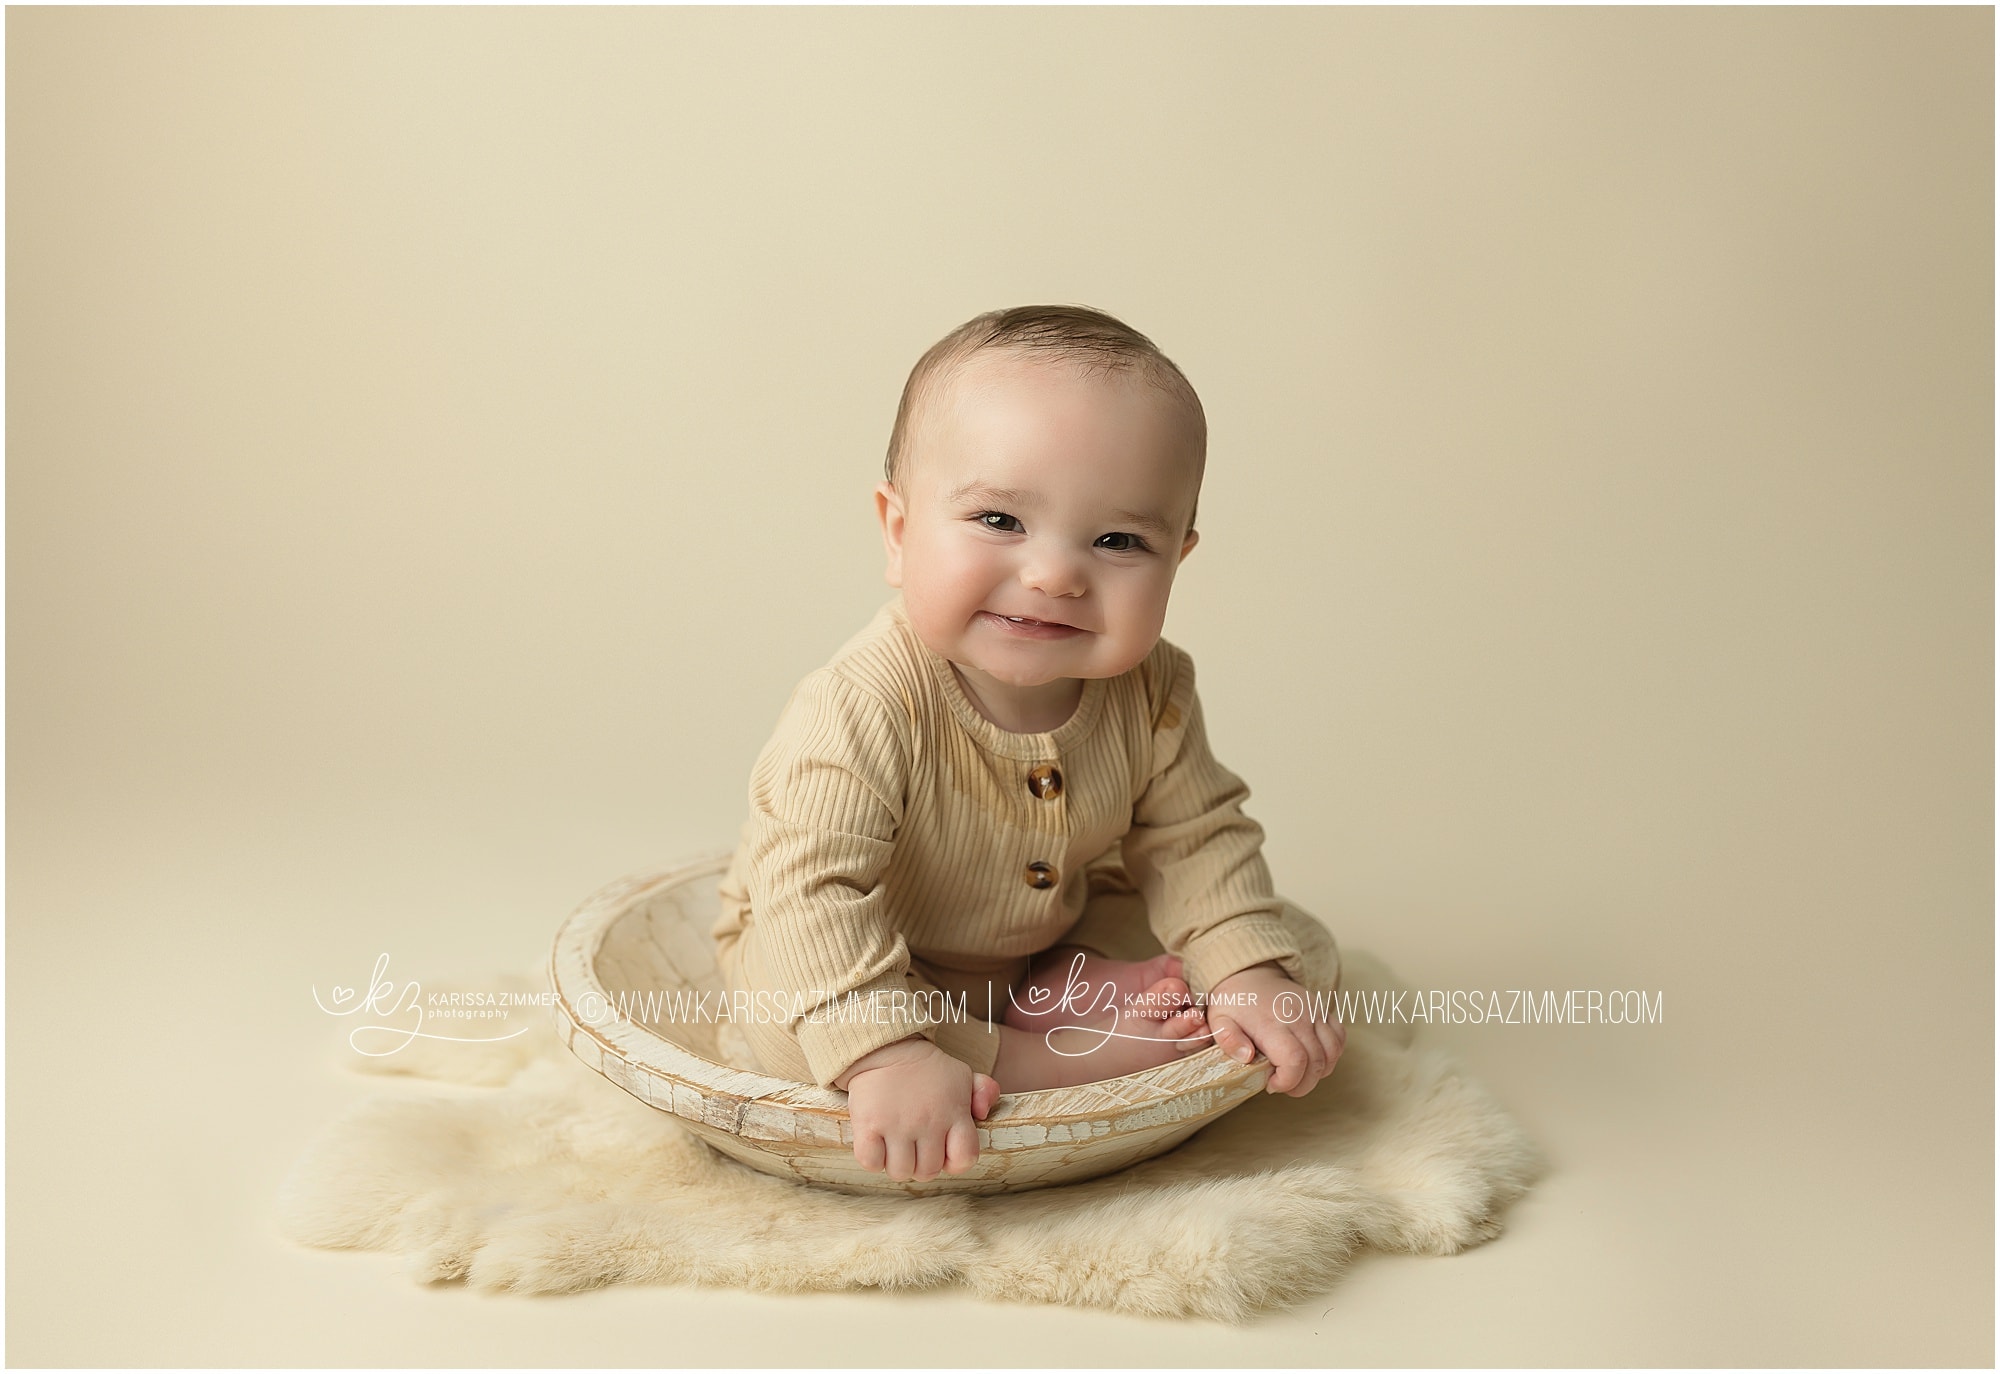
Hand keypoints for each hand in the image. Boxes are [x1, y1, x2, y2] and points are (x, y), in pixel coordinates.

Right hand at [834, 1035, 997, 1181]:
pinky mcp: (868, 1124)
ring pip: (900, 1172)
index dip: (954, 1161)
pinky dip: (872, 1159)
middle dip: (921, 1164)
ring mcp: (896, 1124)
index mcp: (953, 1112)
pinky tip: (876, 1143)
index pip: (965, 1158)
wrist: (886, 1047)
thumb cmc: (926, 1070)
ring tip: (894, 1145)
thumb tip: (982, 1112)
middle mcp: (927, 1121)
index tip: (943, 1151)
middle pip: (927, 1171)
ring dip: (896, 1163)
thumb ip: (984, 1092)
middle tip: (914, 1146)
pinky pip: (871, 1162)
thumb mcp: (962, 1075)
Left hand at [1205, 962, 1345, 1096]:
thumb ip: (1228, 1039)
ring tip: (1296, 1073)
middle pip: (1316, 1063)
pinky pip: (1340, 1038)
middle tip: (1283, 1085)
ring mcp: (1314, 1011)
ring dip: (1318, 1073)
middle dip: (1302, 1085)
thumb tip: (1247, 1056)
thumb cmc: (1234, 1002)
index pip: (1295, 1061)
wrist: (1250, 974)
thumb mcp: (1219, 1020)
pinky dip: (1331, 1055)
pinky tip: (1312, 1059)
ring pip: (1331, 1054)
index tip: (1271, 1085)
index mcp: (1271, 1023)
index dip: (1288, 1082)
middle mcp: (1298, 1017)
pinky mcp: (1323, 1009)